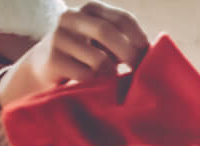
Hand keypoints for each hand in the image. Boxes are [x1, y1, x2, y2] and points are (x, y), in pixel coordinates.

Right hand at [0, 3, 149, 105]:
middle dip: (129, 55)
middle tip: (137, 72)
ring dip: (110, 74)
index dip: (140, 39)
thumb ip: (125, 41)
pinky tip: (89, 82)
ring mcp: (58, 37)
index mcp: (91, 9)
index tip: (149, 57)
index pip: (123, 18)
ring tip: (107, 77)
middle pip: (107, 33)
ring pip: (99, 60)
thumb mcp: (105, 42)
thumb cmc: (86, 55)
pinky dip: (95, 83)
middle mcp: (71, 17)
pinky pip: (86, 76)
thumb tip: (156, 55)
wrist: (43, 65)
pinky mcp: (52, 59)